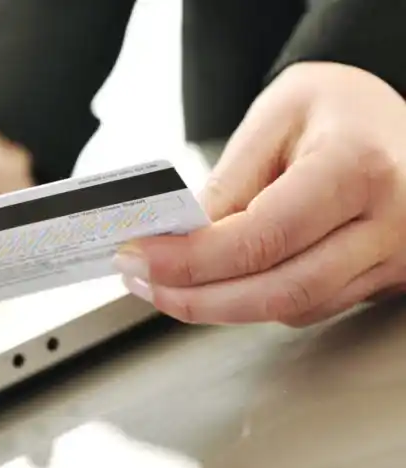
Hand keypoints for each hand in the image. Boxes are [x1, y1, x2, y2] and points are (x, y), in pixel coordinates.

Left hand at [113, 62, 405, 325]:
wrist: (394, 119)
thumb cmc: (339, 105)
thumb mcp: (276, 116)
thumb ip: (230, 181)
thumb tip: (182, 240)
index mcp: (356, 168)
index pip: (263, 238)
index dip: (192, 260)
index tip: (140, 258)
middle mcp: (388, 222)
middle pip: (281, 292)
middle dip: (199, 300)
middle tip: (144, 284)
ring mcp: (394, 256)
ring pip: (295, 309)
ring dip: (222, 306)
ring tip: (169, 285)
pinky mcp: (386, 276)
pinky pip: (313, 306)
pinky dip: (257, 301)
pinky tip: (220, 285)